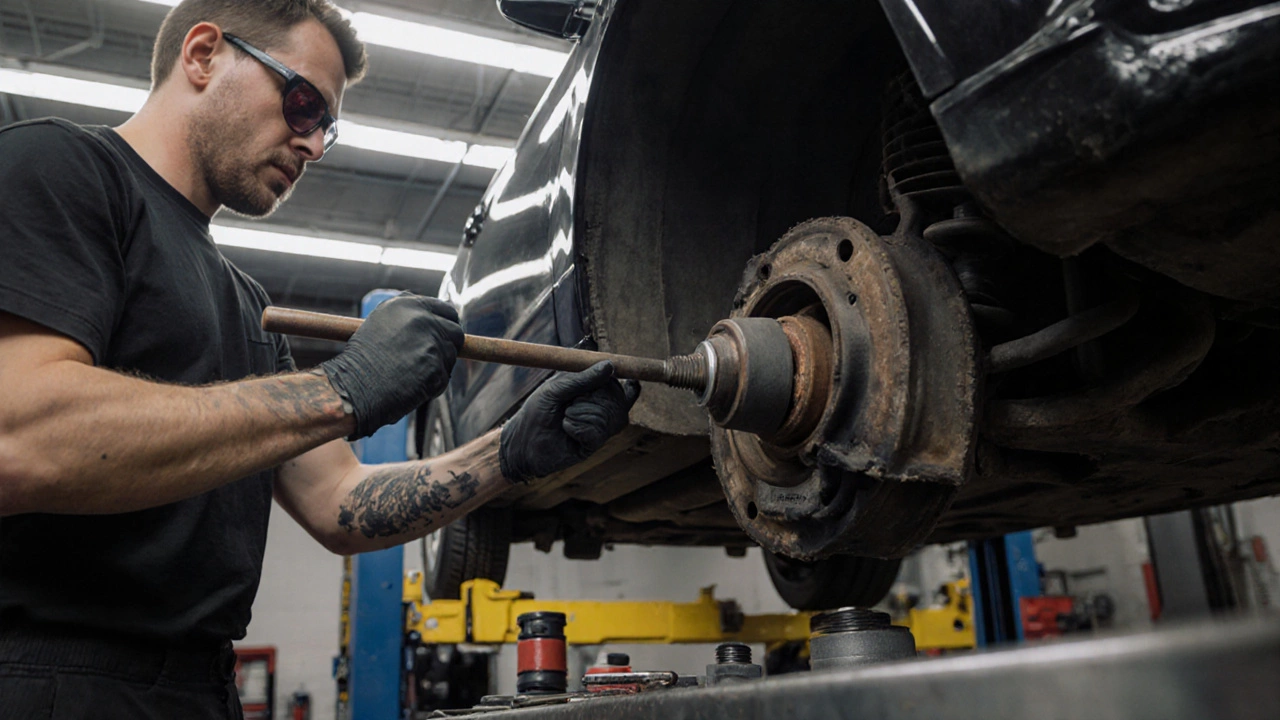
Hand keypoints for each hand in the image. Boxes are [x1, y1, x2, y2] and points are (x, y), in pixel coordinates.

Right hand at [320, 293, 463, 438]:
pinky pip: (443, 377)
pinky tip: (409, 386)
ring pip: (450, 356)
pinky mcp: (437, 368)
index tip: (443, 335)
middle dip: (448, 345)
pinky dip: (431, 385)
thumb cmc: (362, 358)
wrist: (353, 387)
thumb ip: (409, 314)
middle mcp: (422, 319)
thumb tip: (434, 311)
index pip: (446, 310)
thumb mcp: (380, 322)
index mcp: (408, 304)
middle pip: (455, 331)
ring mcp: (432, 343)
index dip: (446, 325)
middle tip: (431, 358)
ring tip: (409, 373)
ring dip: (437, 366)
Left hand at [499, 361, 640, 483]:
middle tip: (568, 404)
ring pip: (607, 414)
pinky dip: (577, 428)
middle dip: (587, 398)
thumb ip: (582, 378)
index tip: (587, 382)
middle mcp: (602, 404)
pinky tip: (567, 430)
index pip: (615, 377)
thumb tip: (609, 366)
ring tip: (566, 417)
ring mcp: (602, 423)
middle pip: (614, 396)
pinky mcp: (596, 442)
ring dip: (579, 414)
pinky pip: (598, 431)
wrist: (523, 441)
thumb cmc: (538, 410)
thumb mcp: (556, 388)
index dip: (604, 378)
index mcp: (594, 386)